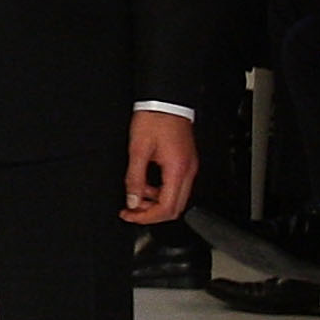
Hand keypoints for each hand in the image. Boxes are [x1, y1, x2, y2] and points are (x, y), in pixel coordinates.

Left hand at [123, 109, 196, 223]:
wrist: (166, 102)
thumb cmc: (154, 120)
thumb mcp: (138, 150)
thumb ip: (135, 179)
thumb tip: (132, 200)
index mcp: (177, 170)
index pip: (167, 208)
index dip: (147, 217)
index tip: (130, 215)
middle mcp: (188, 172)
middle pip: (175, 208)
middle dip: (151, 213)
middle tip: (131, 210)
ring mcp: (188, 168)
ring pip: (176, 198)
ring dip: (155, 203)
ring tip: (135, 196)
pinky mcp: (185, 163)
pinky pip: (175, 186)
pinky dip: (160, 191)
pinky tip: (146, 185)